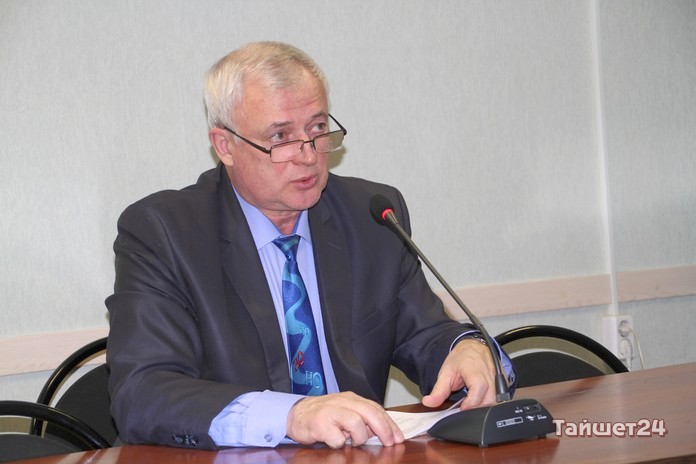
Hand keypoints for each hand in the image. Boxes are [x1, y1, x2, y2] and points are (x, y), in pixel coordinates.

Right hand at [286, 391, 404, 447]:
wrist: (296, 414)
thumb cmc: (324, 415)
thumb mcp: (345, 412)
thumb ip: (362, 418)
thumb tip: (382, 431)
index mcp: (351, 398)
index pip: (375, 408)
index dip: (389, 423)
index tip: (398, 437)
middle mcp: (342, 402)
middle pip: (369, 412)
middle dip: (383, 429)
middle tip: (390, 443)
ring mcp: (331, 411)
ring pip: (356, 424)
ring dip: (358, 437)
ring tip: (350, 440)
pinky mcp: (320, 423)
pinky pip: (337, 438)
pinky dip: (339, 443)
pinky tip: (333, 440)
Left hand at [421, 338, 496, 409]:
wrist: (472, 347)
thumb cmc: (461, 358)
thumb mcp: (446, 373)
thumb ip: (438, 390)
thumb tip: (428, 402)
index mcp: (476, 370)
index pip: (478, 391)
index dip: (470, 404)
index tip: (461, 409)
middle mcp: (490, 375)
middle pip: (489, 400)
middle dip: (477, 408)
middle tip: (465, 408)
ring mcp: (499, 379)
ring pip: (496, 401)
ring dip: (484, 406)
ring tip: (471, 403)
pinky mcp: (504, 382)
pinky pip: (500, 398)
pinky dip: (490, 402)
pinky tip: (480, 400)